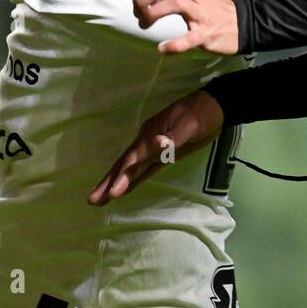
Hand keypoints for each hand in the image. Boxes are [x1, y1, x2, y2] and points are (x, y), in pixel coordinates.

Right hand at [88, 88, 223, 204]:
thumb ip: (172, 138)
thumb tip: (156, 144)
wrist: (214, 106)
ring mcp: (153, 148)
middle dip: (108, 182)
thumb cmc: (201, 115)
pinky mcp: (162, 154)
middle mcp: (147, 142)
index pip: (132, 160)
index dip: (121, 176)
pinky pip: (143, 169)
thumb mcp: (189, 125)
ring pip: (130, 168)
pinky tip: (125, 188)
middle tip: (92, 200)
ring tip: (100, 199)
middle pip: (124, 165)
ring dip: (116, 182)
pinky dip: (132, 179)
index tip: (111, 194)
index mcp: (150, 135)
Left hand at [133, 0, 238, 54]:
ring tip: (145, 23)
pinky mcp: (206, 33)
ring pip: (174, 3)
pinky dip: (173, 45)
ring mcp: (201, 12)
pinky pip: (188, 38)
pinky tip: (162, 49)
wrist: (244, 22)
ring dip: (152, 13)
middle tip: (138, 13)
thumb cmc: (216, 7)